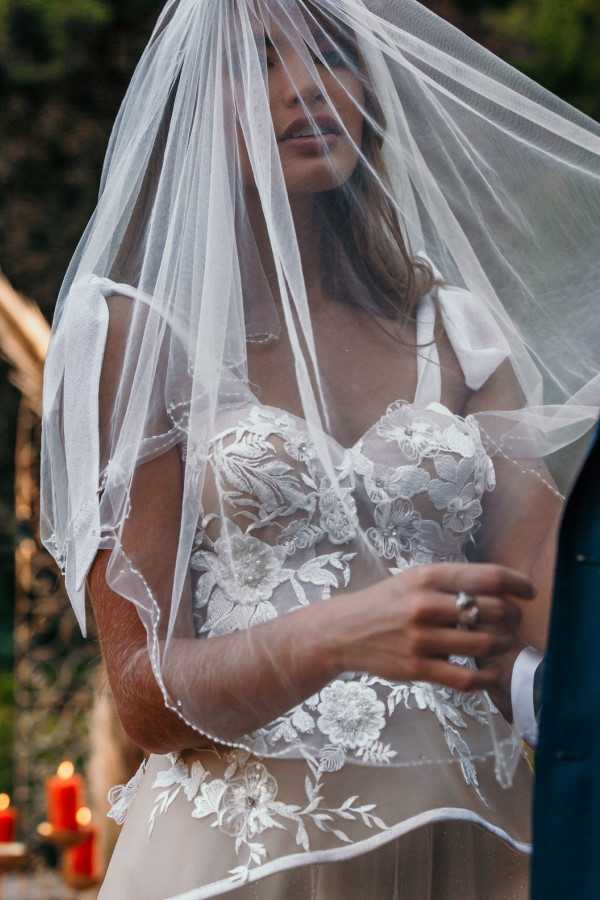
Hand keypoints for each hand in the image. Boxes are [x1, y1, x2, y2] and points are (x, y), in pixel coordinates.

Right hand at [330, 563, 534, 692]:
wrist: (344, 632)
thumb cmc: (386, 602)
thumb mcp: (414, 579)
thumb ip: (452, 582)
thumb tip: (501, 590)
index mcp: (428, 577)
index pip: (488, 577)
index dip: (518, 584)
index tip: (529, 592)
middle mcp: (426, 605)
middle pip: (494, 610)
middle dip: (513, 617)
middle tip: (514, 621)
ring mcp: (421, 638)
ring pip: (484, 644)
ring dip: (502, 645)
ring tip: (502, 643)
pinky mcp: (418, 669)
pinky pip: (466, 677)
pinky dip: (487, 678)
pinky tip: (491, 673)